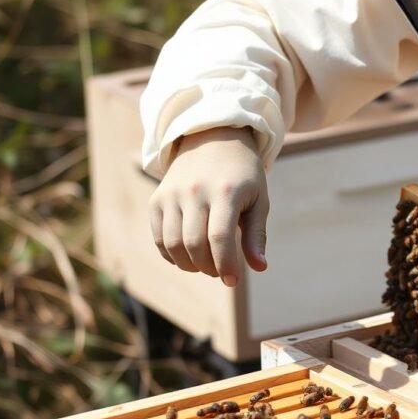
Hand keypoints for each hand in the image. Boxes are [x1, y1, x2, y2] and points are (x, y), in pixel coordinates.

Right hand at [149, 127, 268, 285]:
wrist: (212, 138)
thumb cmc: (243, 175)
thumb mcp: (258, 199)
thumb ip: (257, 234)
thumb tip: (260, 268)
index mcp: (225, 191)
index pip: (220, 238)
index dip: (225, 265)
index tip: (233, 280)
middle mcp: (194, 191)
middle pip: (193, 244)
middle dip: (208, 267)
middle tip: (220, 270)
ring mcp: (172, 194)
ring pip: (173, 244)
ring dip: (189, 265)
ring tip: (205, 264)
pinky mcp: (157, 199)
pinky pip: (159, 238)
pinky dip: (172, 255)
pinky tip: (188, 256)